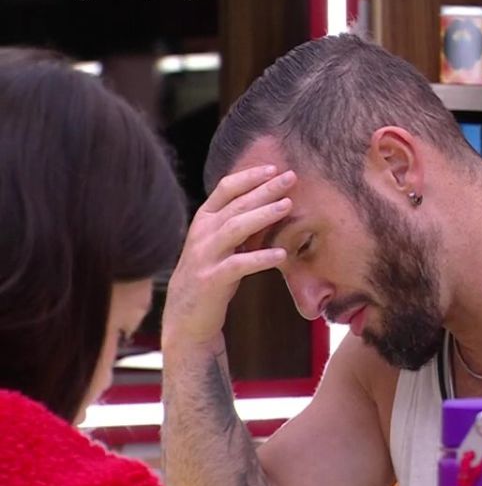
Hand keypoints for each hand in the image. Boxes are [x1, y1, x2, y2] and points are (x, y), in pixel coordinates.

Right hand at [162, 165, 293, 345]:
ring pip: (234, 228)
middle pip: (235, 204)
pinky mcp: (211, 280)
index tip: (274, 167)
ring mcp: (204, 257)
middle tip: (291, 177)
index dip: (249, 176)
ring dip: (262, 215)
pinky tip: (281, 254)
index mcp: (204, 221)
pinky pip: (238, 266)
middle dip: (264, 189)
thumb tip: (272, 202)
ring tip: (287, 205)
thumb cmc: (212, 275)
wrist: (187, 317)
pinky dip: (259, 258)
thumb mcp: (221, 245)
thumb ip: (238, 224)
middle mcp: (202, 234)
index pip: (225, 189)